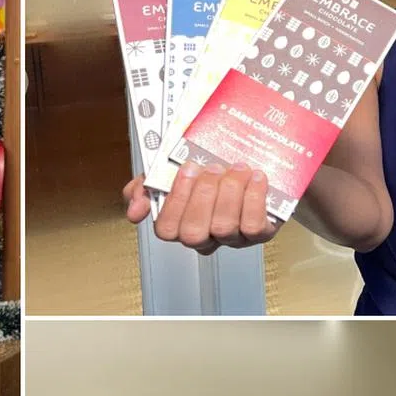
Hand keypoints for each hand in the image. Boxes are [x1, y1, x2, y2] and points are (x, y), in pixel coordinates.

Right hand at [124, 164, 279, 254]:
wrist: (254, 157)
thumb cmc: (212, 166)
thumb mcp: (172, 168)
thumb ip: (147, 185)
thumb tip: (135, 210)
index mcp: (181, 222)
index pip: (166, 229)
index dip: (175, 201)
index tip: (186, 169)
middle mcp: (206, 236)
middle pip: (193, 234)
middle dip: (202, 196)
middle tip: (212, 169)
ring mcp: (233, 238)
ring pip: (223, 227)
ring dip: (230, 192)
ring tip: (237, 169)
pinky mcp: (261, 233)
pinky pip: (253, 225)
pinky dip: (254, 198)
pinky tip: (255, 178)